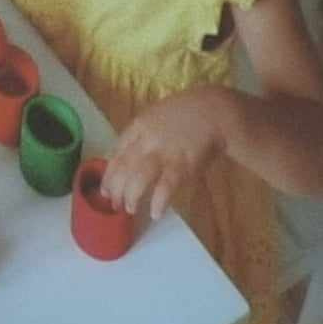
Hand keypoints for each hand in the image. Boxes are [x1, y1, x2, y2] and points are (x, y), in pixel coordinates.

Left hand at [102, 88, 230, 221]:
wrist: (216, 111)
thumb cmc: (187, 113)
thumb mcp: (157, 115)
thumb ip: (142, 133)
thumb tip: (128, 157)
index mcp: (139, 126)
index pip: (116, 152)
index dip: (109, 174)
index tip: (106, 188)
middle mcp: (147, 139)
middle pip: (123, 168)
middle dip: (116, 189)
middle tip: (115, 204)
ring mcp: (164, 152)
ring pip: (138, 178)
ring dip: (131, 196)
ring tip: (131, 209)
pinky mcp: (182, 164)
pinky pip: (165, 186)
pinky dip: (158, 201)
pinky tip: (155, 212)